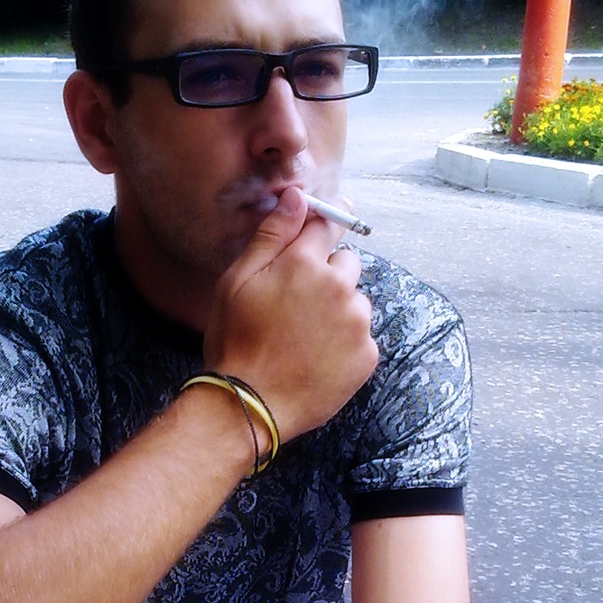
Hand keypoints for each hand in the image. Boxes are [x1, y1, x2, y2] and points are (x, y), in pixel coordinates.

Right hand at [203, 185, 378, 442]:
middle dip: (328, 277)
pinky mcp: (368, 354)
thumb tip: (297, 196)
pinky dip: (345, 344)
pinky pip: (361, 336)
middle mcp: (339, 287)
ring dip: (338, 312)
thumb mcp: (238, 281)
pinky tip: (317, 359)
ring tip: (305, 338)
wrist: (250, 406)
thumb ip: (272, 235)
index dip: (323, 225)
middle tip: (296, 306)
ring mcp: (357, 322)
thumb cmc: (235, 342)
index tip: (322, 231)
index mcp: (304, 263)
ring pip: (355, 301)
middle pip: (347, 264)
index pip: (327, 224)